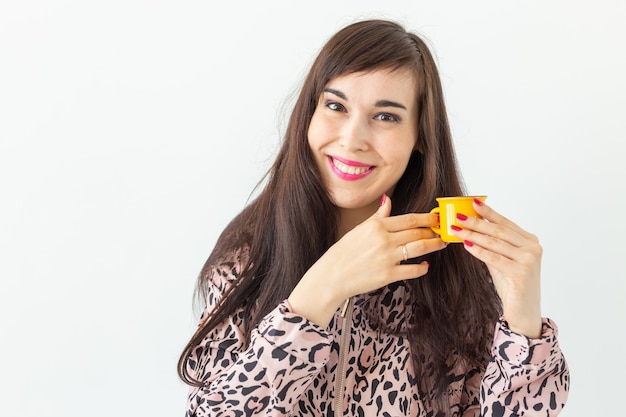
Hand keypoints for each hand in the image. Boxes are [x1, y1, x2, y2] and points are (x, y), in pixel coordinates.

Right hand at [288, 195, 445, 327]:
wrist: (331, 276)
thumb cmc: (343, 253)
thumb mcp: (359, 229)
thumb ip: (377, 216)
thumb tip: (388, 201)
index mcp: (376, 226)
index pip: (409, 219)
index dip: (426, 219)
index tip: (436, 218)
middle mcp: (383, 239)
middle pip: (417, 232)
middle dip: (433, 232)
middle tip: (442, 232)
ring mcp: (387, 257)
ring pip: (419, 248)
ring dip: (434, 245)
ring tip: (441, 244)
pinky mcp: (388, 275)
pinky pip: (412, 270)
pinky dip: (422, 268)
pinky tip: (425, 265)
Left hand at [451, 198, 542, 337]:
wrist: (524, 312)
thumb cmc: (512, 285)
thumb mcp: (502, 260)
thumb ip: (492, 245)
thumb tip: (473, 228)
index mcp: (530, 241)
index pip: (505, 223)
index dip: (488, 212)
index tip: (473, 202)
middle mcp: (533, 247)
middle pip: (499, 231)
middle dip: (476, 222)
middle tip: (458, 216)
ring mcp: (529, 260)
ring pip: (495, 243)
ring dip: (473, 234)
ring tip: (457, 229)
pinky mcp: (521, 272)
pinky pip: (494, 258)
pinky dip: (478, 251)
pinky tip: (466, 244)